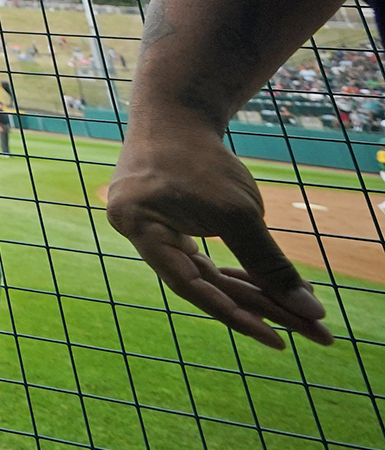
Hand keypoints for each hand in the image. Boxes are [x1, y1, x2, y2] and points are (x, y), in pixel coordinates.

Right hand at [105, 122, 333, 349]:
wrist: (175, 110)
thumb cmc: (201, 157)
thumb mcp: (239, 213)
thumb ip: (268, 264)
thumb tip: (310, 312)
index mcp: (141, 228)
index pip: (190, 286)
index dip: (235, 315)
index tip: (279, 339)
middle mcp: (138, 233)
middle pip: (202, 283)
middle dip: (258, 306)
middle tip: (311, 331)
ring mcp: (149, 227)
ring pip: (203, 272)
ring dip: (249, 290)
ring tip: (296, 312)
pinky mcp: (164, 221)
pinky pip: (198, 256)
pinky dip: (231, 270)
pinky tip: (259, 284)